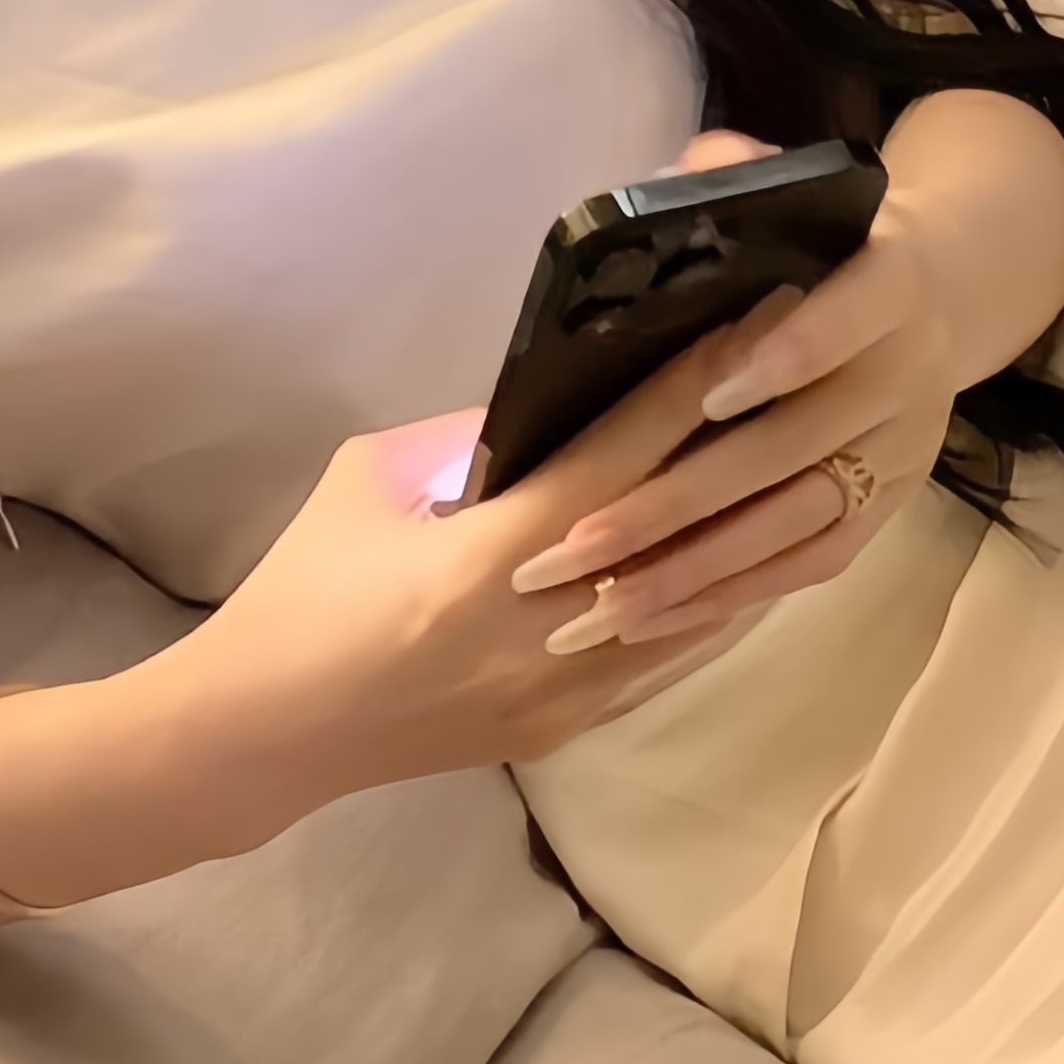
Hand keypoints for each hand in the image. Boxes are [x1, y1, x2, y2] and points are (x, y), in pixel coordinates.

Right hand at [179, 312, 791, 822]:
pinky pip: (658, 660)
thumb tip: (546, 412)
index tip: (756, 328)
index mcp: (485, 563)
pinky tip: (740, 559)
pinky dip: (702, 605)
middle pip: (672, 536)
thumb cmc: (302, 593)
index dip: (689, 392)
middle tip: (799, 379)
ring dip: (739, 535)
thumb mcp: (368, 483)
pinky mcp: (560, 734)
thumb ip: (463, 442)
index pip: (618, 464)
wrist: (263, 735)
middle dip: (738, 452)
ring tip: (793, 461)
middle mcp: (540, 636)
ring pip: (688, 608)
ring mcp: (559, 696)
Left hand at [498, 89, 1063, 652]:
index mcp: (893, 282)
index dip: (788, 353)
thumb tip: (672, 176)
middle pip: (794, 447)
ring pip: (794, 522)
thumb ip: (740, 172)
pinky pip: (806, 565)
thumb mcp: (802, 192)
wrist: (944, 291)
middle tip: (582, 540)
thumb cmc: (833, 240)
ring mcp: (899, 453)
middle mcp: (907, 375)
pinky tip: (651, 621)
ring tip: (596, 604)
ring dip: (693, 569)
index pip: (848, 318)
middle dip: (681, 498)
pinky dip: (729, 596)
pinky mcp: (884, 508)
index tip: (710, 391)